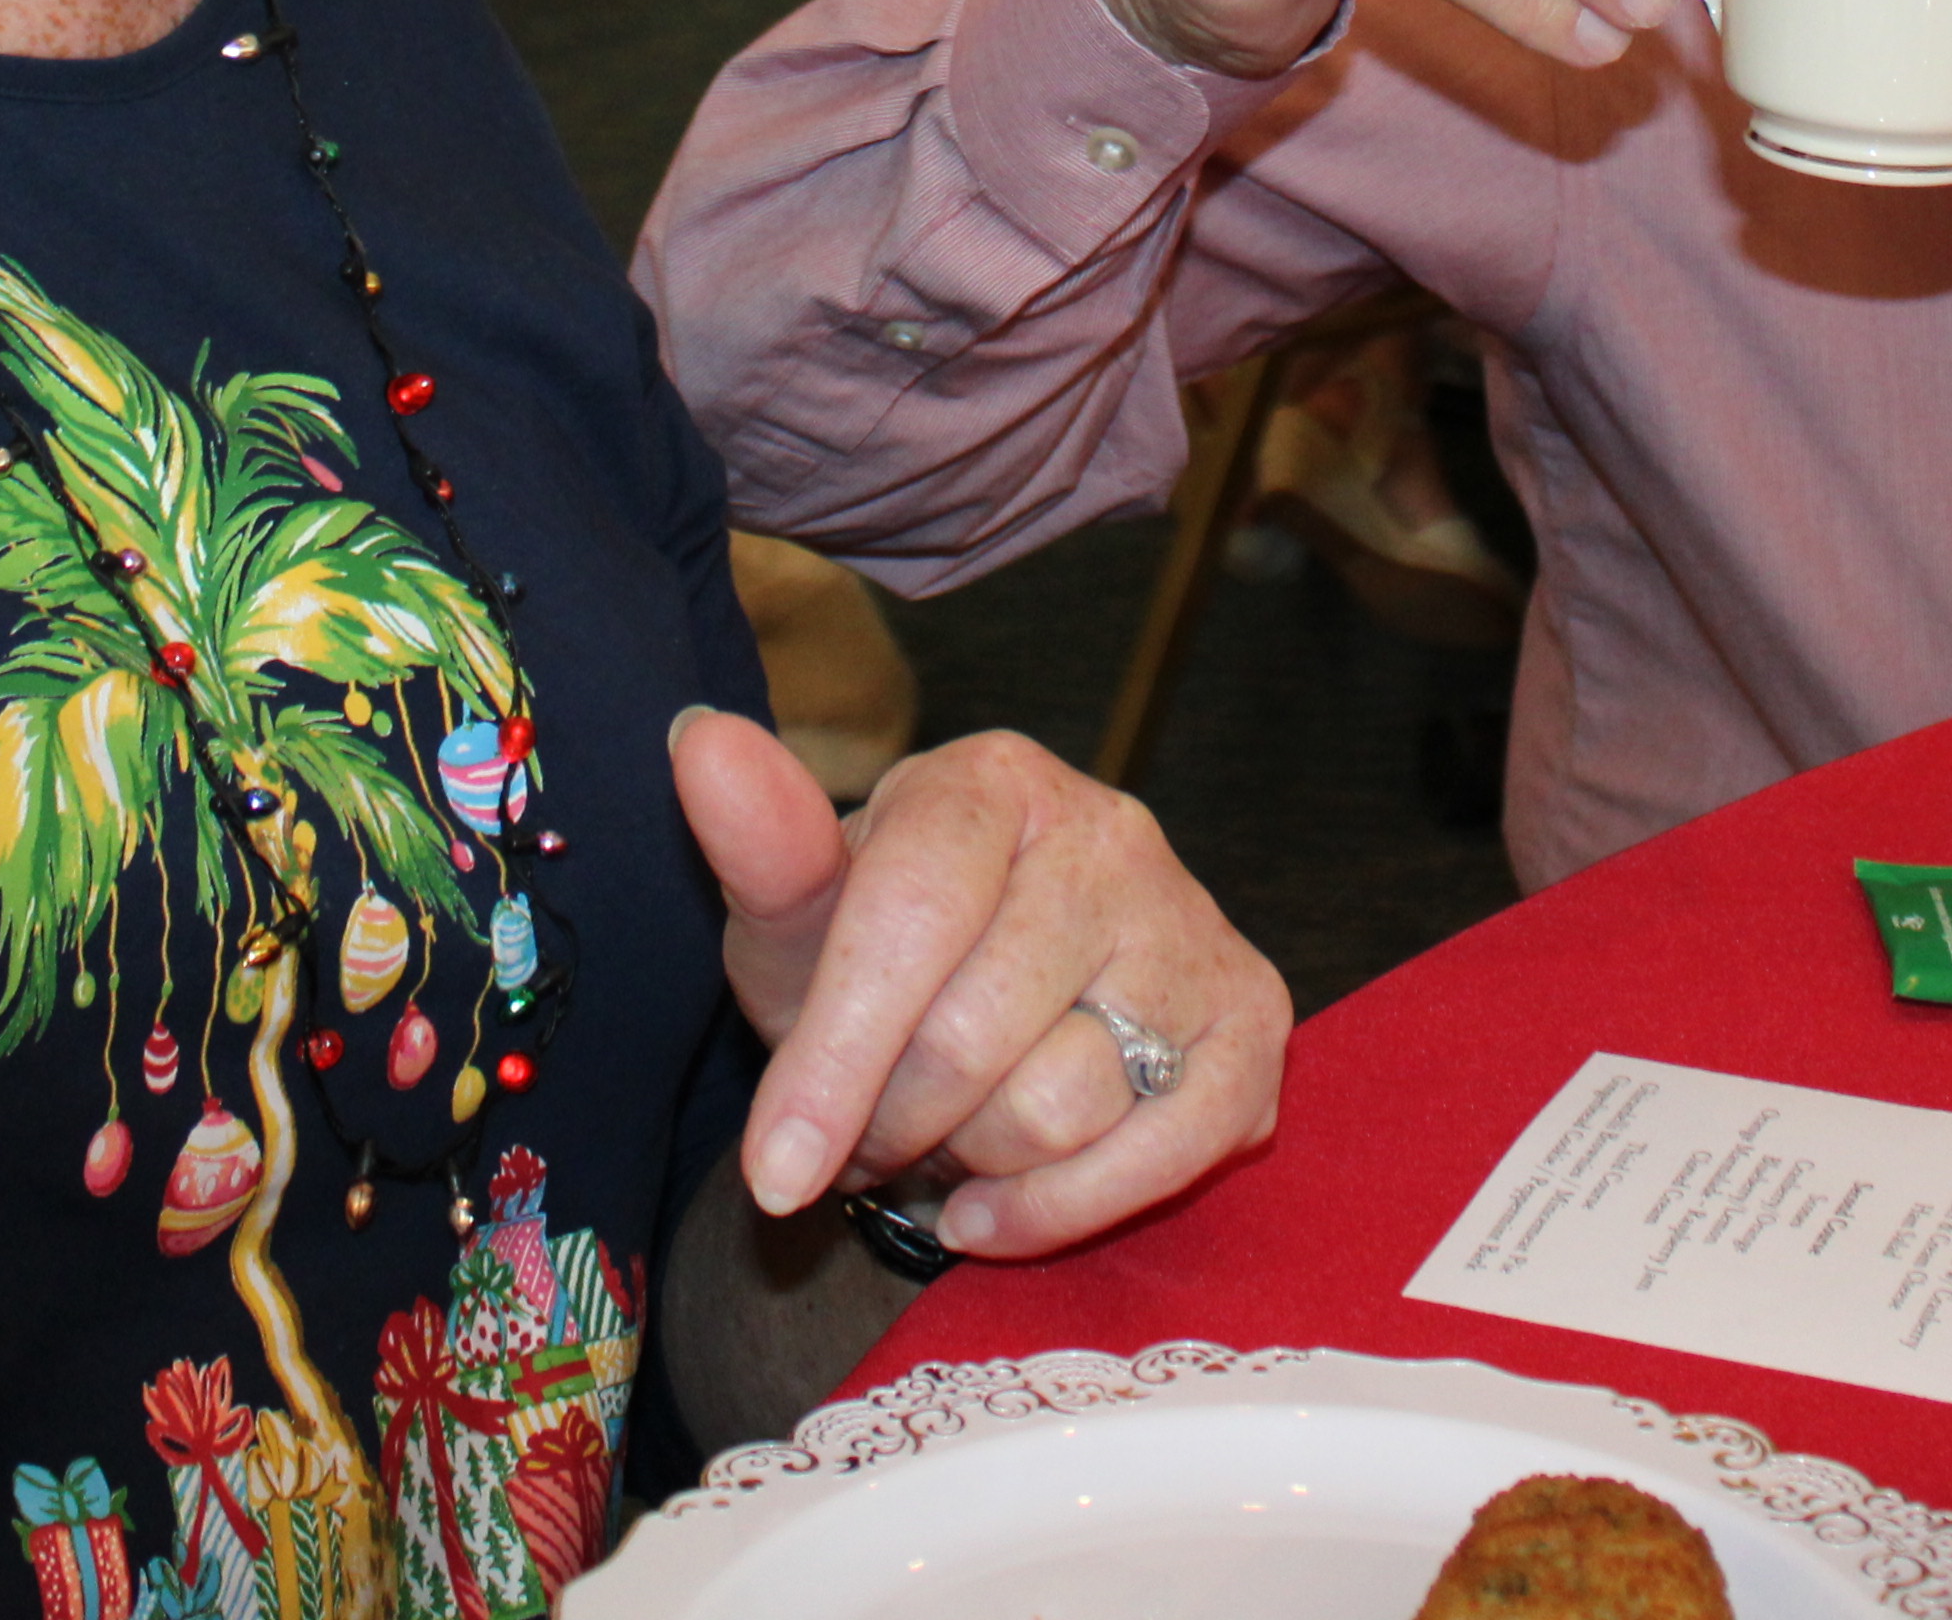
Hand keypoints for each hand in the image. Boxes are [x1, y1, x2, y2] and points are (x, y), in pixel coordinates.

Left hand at [676, 713, 1283, 1258]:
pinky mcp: (1251, 1022)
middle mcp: (1111, 831)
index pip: (909, 919)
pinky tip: (999, 1207)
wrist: (982, 994)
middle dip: (893, 1121)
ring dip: (973, 1161)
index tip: (774, 1174)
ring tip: (947, 1133)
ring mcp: (1191, 925)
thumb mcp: (797, 912)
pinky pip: (1158, 1158)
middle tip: (870, 1130)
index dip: (834, 1061)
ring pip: (1059, 1110)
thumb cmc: (877, 957)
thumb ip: (759, 844)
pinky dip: (1061, 1211)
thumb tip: (700, 739)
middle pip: (974, 1037)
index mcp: (990, 779)